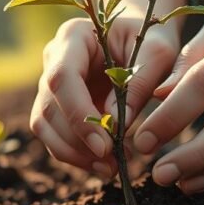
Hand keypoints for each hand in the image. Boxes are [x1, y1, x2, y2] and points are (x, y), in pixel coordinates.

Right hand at [30, 0, 187, 174]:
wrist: (141, 35)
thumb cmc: (151, 38)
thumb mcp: (159, 53)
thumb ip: (139, 83)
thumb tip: (118, 125)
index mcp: (74, 36)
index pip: (62, 78)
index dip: (78, 115)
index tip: (104, 145)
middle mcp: (53, 58)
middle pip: (49, 106)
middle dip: (78, 141)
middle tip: (112, 164)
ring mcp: (50, 82)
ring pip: (44, 125)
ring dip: (73, 153)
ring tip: (109, 169)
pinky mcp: (56, 104)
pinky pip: (53, 134)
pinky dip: (74, 154)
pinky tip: (102, 165)